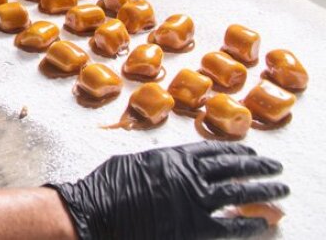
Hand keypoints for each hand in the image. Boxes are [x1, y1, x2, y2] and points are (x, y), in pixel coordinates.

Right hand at [50, 142, 288, 239]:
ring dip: (263, 191)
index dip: (235, 150)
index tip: (251, 150)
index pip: (213, 150)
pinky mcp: (194, 227)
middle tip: (276, 167)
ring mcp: (193, 201)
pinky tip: (263, 224)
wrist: (98, 212)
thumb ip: (158, 164)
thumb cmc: (108, 187)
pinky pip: (230, 226)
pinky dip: (249, 225)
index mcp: (172, 157)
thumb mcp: (134, 162)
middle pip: (232, 168)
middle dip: (258, 167)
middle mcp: (188, 175)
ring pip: (239, 194)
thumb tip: (169, 167)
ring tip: (279, 190)